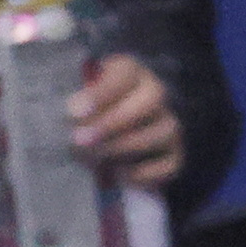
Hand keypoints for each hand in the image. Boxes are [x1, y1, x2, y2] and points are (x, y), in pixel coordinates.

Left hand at [65, 55, 181, 192]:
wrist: (104, 133)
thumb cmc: (83, 112)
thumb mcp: (75, 100)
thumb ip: (73, 104)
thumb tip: (72, 115)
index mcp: (130, 73)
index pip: (125, 73)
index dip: (102, 93)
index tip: (73, 112)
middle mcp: (156, 94)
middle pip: (152, 100)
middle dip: (113, 122)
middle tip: (79, 139)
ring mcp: (168, 124)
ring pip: (164, 131)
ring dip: (126, 145)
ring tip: (93, 157)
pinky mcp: (174, 154)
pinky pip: (170, 163)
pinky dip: (145, 171)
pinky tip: (118, 174)